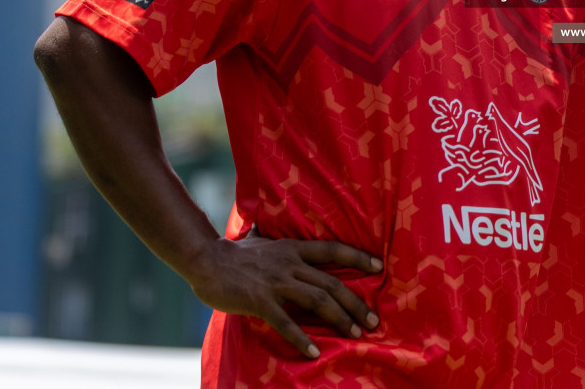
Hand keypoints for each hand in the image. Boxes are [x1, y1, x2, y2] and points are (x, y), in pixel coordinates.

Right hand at [184, 230, 382, 358]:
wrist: (205, 261)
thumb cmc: (234, 254)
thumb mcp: (263, 241)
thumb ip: (279, 244)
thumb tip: (278, 233)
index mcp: (293, 248)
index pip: (333, 250)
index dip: (357, 257)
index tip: (379, 266)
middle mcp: (290, 263)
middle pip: (331, 283)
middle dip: (355, 303)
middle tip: (372, 321)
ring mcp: (276, 282)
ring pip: (317, 300)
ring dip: (339, 319)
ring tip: (355, 335)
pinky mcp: (260, 300)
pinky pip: (286, 322)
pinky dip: (302, 338)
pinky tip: (315, 351)